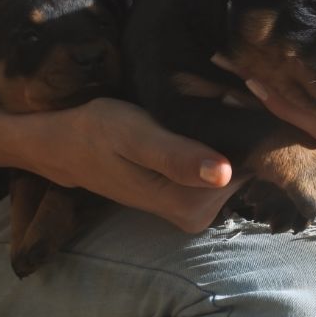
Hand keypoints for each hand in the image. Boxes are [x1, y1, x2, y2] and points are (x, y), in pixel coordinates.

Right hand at [14, 98, 242, 232]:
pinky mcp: (188, 199)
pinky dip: (214, 143)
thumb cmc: (98, 132)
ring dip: (224, 136)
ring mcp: (194, 210)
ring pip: (233, 166)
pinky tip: (197, 124)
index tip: (227, 102)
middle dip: (234, 132)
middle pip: (244, 169)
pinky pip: (219, 168)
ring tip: (200, 108)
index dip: (243, 132)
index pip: (248, 169)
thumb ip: (177, 157)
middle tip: (210, 100)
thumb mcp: (136, 136)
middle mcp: (198, 216)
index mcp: (190, 205)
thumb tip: (222, 173)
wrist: (66, 146)